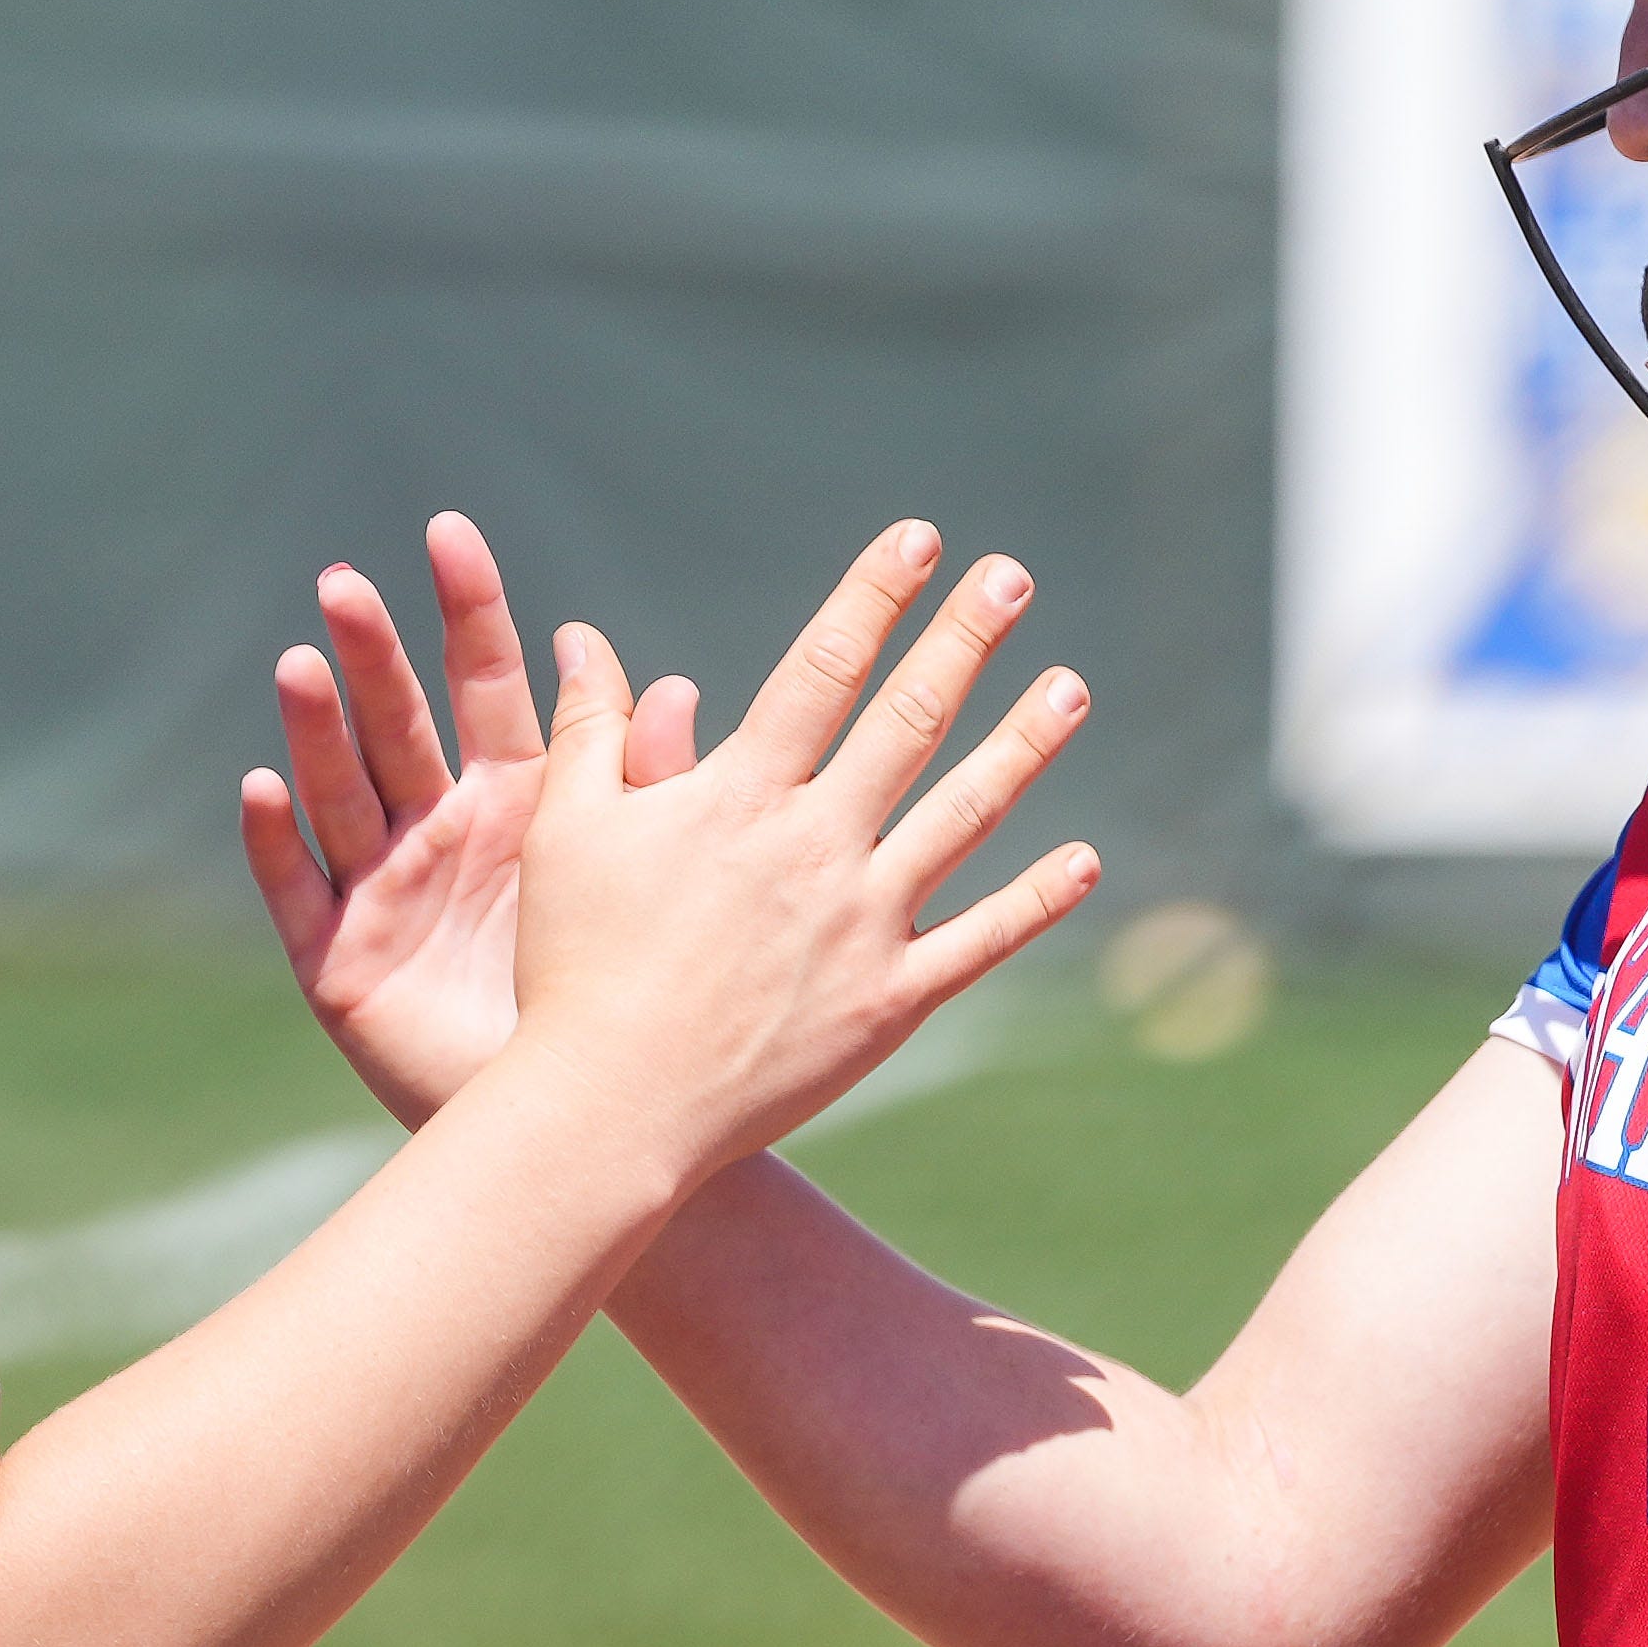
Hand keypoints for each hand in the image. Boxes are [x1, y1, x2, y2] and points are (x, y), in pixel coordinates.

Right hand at [240, 514, 646, 1126]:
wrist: (597, 1129)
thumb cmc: (623, 1002)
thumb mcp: (646, 884)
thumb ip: (655, 791)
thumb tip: (677, 689)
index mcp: (516, 800)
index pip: (484, 683)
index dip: (468, 610)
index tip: (450, 530)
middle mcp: (441, 835)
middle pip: (398, 725)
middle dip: (370, 655)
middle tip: (344, 581)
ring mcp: (385, 897)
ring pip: (342, 794)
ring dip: (316, 731)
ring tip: (299, 664)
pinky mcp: (343, 969)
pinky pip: (300, 896)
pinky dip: (278, 844)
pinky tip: (261, 787)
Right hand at [484, 517, 1096, 1186]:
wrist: (611, 1107)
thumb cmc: (573, 967)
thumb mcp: (564, 833)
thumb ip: (592, 732)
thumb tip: (582, 639)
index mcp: (741, 796)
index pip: (824, 668)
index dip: (873, 595)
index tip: (919, 539)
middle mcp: (816, 847)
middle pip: (908, 721)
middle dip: (963, 640)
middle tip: (1012, 578)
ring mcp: (863, 924)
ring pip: (963, 816)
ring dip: (1023, 745)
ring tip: (1071, 686)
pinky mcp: (889, 1003)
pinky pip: (980, 942)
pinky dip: (1036, 901)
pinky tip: (1084, 859)